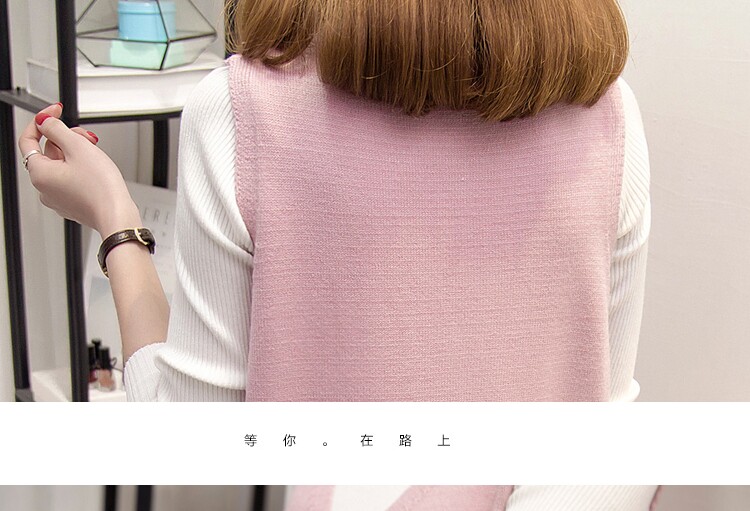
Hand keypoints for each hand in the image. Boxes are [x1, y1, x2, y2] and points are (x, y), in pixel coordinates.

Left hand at [17, 103, 138, 235]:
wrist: (118, 215)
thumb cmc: (100, 187)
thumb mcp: (77, 147)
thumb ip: (56, 129)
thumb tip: (44, 121)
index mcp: (39, 174)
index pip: (28, 140)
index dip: (41, 121)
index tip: (55, 111)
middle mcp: (44, 188)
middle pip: (48, 152)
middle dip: (67, 139)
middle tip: (86, 137)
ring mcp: (58, 198)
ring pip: (61, 165)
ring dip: (76, 153)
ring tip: (95, 154)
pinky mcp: (72, 203)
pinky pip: (70, 179)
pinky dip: (81, 169)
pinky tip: (96, 169)